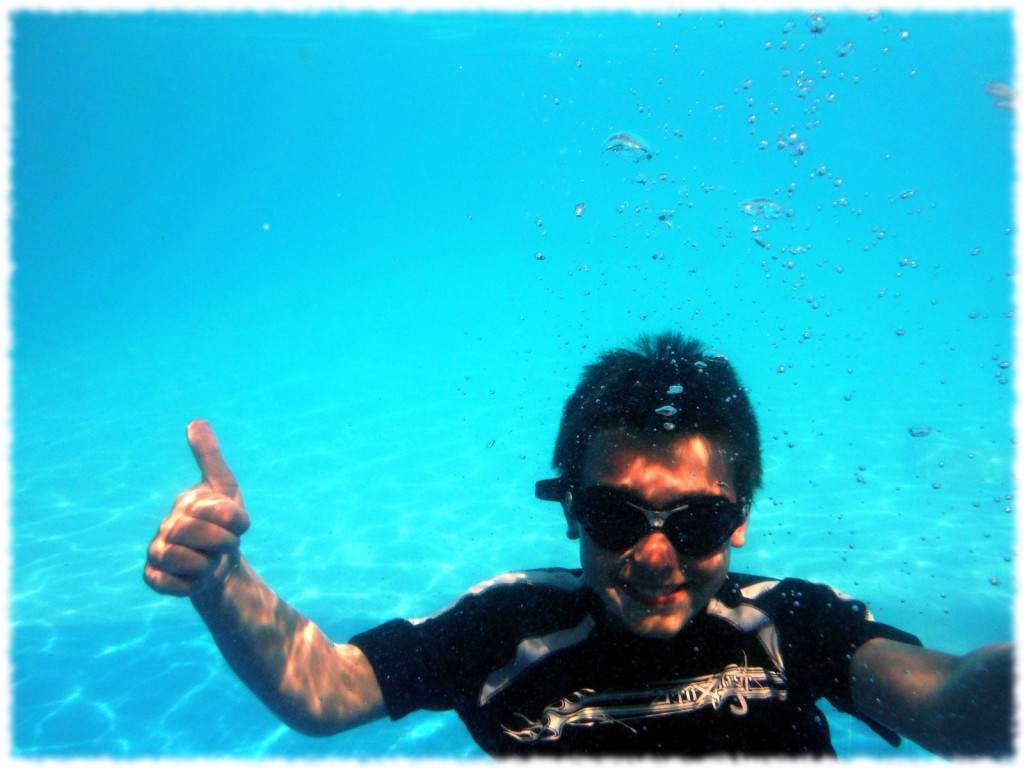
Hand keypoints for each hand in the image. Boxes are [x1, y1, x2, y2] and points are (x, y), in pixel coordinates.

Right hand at [144, 419, 250, 596]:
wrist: (222, 565)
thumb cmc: (224, 525)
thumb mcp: (226, 489)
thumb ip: (210, 457)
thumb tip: (194, 421)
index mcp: (187, 502)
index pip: (216, 509)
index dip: (236, 520)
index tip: (241, 525)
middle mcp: (167, 523)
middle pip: (196, 533)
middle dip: (223, 542)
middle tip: (228, 545)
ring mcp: (157, 549)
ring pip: (179, 557)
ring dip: (205, 564)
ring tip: (211, 561)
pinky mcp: (153, 576)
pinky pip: (163, 582)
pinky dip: (186, 584)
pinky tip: (196, 578)